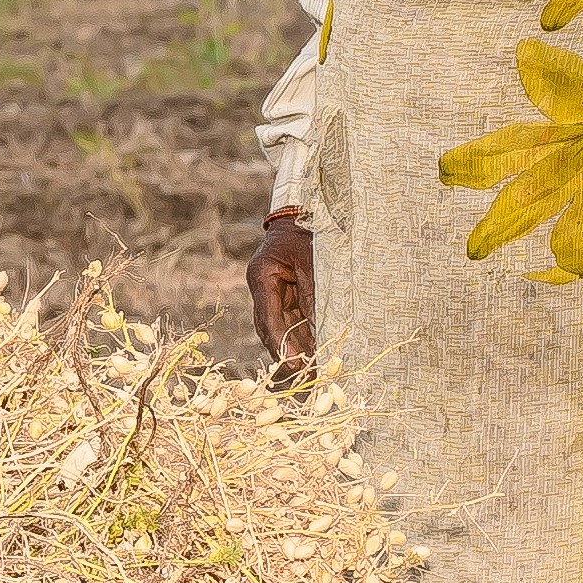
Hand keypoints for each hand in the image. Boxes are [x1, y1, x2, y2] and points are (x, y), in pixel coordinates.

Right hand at [245, 212, 315, 380]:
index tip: (296, 364)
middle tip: (306, 374)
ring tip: (312, 369)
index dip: (281, 344)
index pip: (268, 317)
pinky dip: (302, 334)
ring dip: (295, 346)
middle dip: (287, 351)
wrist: (308, 208)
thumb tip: (320, 328)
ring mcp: (273, 289)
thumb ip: (315, 294)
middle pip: (271, 326)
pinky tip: (315, 351)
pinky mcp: (286, 291)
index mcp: (262, 275)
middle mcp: (264, 286)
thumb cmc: (312, 228)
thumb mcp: (315, 261)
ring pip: (281, 325)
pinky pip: (292, 318)